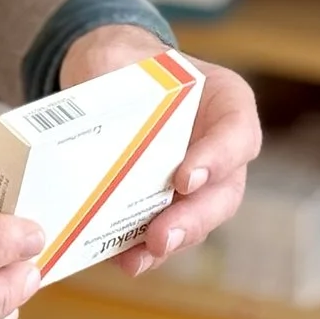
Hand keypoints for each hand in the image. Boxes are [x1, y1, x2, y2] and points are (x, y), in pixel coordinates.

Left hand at [59, 26, 261, 279]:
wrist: (111, 78)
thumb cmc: (125, 64)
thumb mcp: (118, 59)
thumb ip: (107, 81)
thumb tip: (81, 116)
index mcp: (224, 100)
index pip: (237, 131)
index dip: (218, 158)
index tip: (185, 179)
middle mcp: (221, 145)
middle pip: (225, 190)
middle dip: (194, 218)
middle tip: (161, 236)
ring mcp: (200, 181)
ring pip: (200, 218)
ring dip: (172, 240)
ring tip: (141, 256)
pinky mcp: (170, 205)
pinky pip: (167, 232)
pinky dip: (146, 250)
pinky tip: (123, 259)